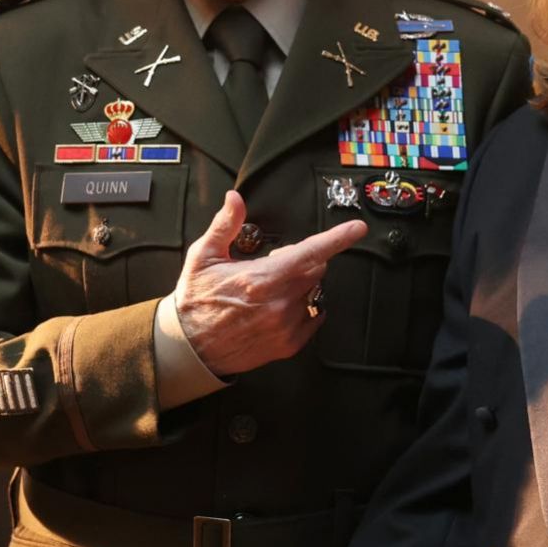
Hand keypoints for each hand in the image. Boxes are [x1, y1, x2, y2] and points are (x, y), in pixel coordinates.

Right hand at [174, 190, 367, 375]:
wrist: (191, 347)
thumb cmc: (197, 300)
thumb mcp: (203, 256)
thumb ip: (225, 225)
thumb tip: (235, 199)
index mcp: (262, 278)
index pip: (310, 253)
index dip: (338, 238)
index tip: (357, 229)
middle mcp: (279, 303)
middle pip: (315, 270)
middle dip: (301, 261)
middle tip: (272, 266)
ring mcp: (286, 326)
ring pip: (314, 294)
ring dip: (300, 286)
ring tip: (270, 291)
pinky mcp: (288, 344)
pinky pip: (313, 318)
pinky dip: (303, 309)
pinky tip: (279, 308)